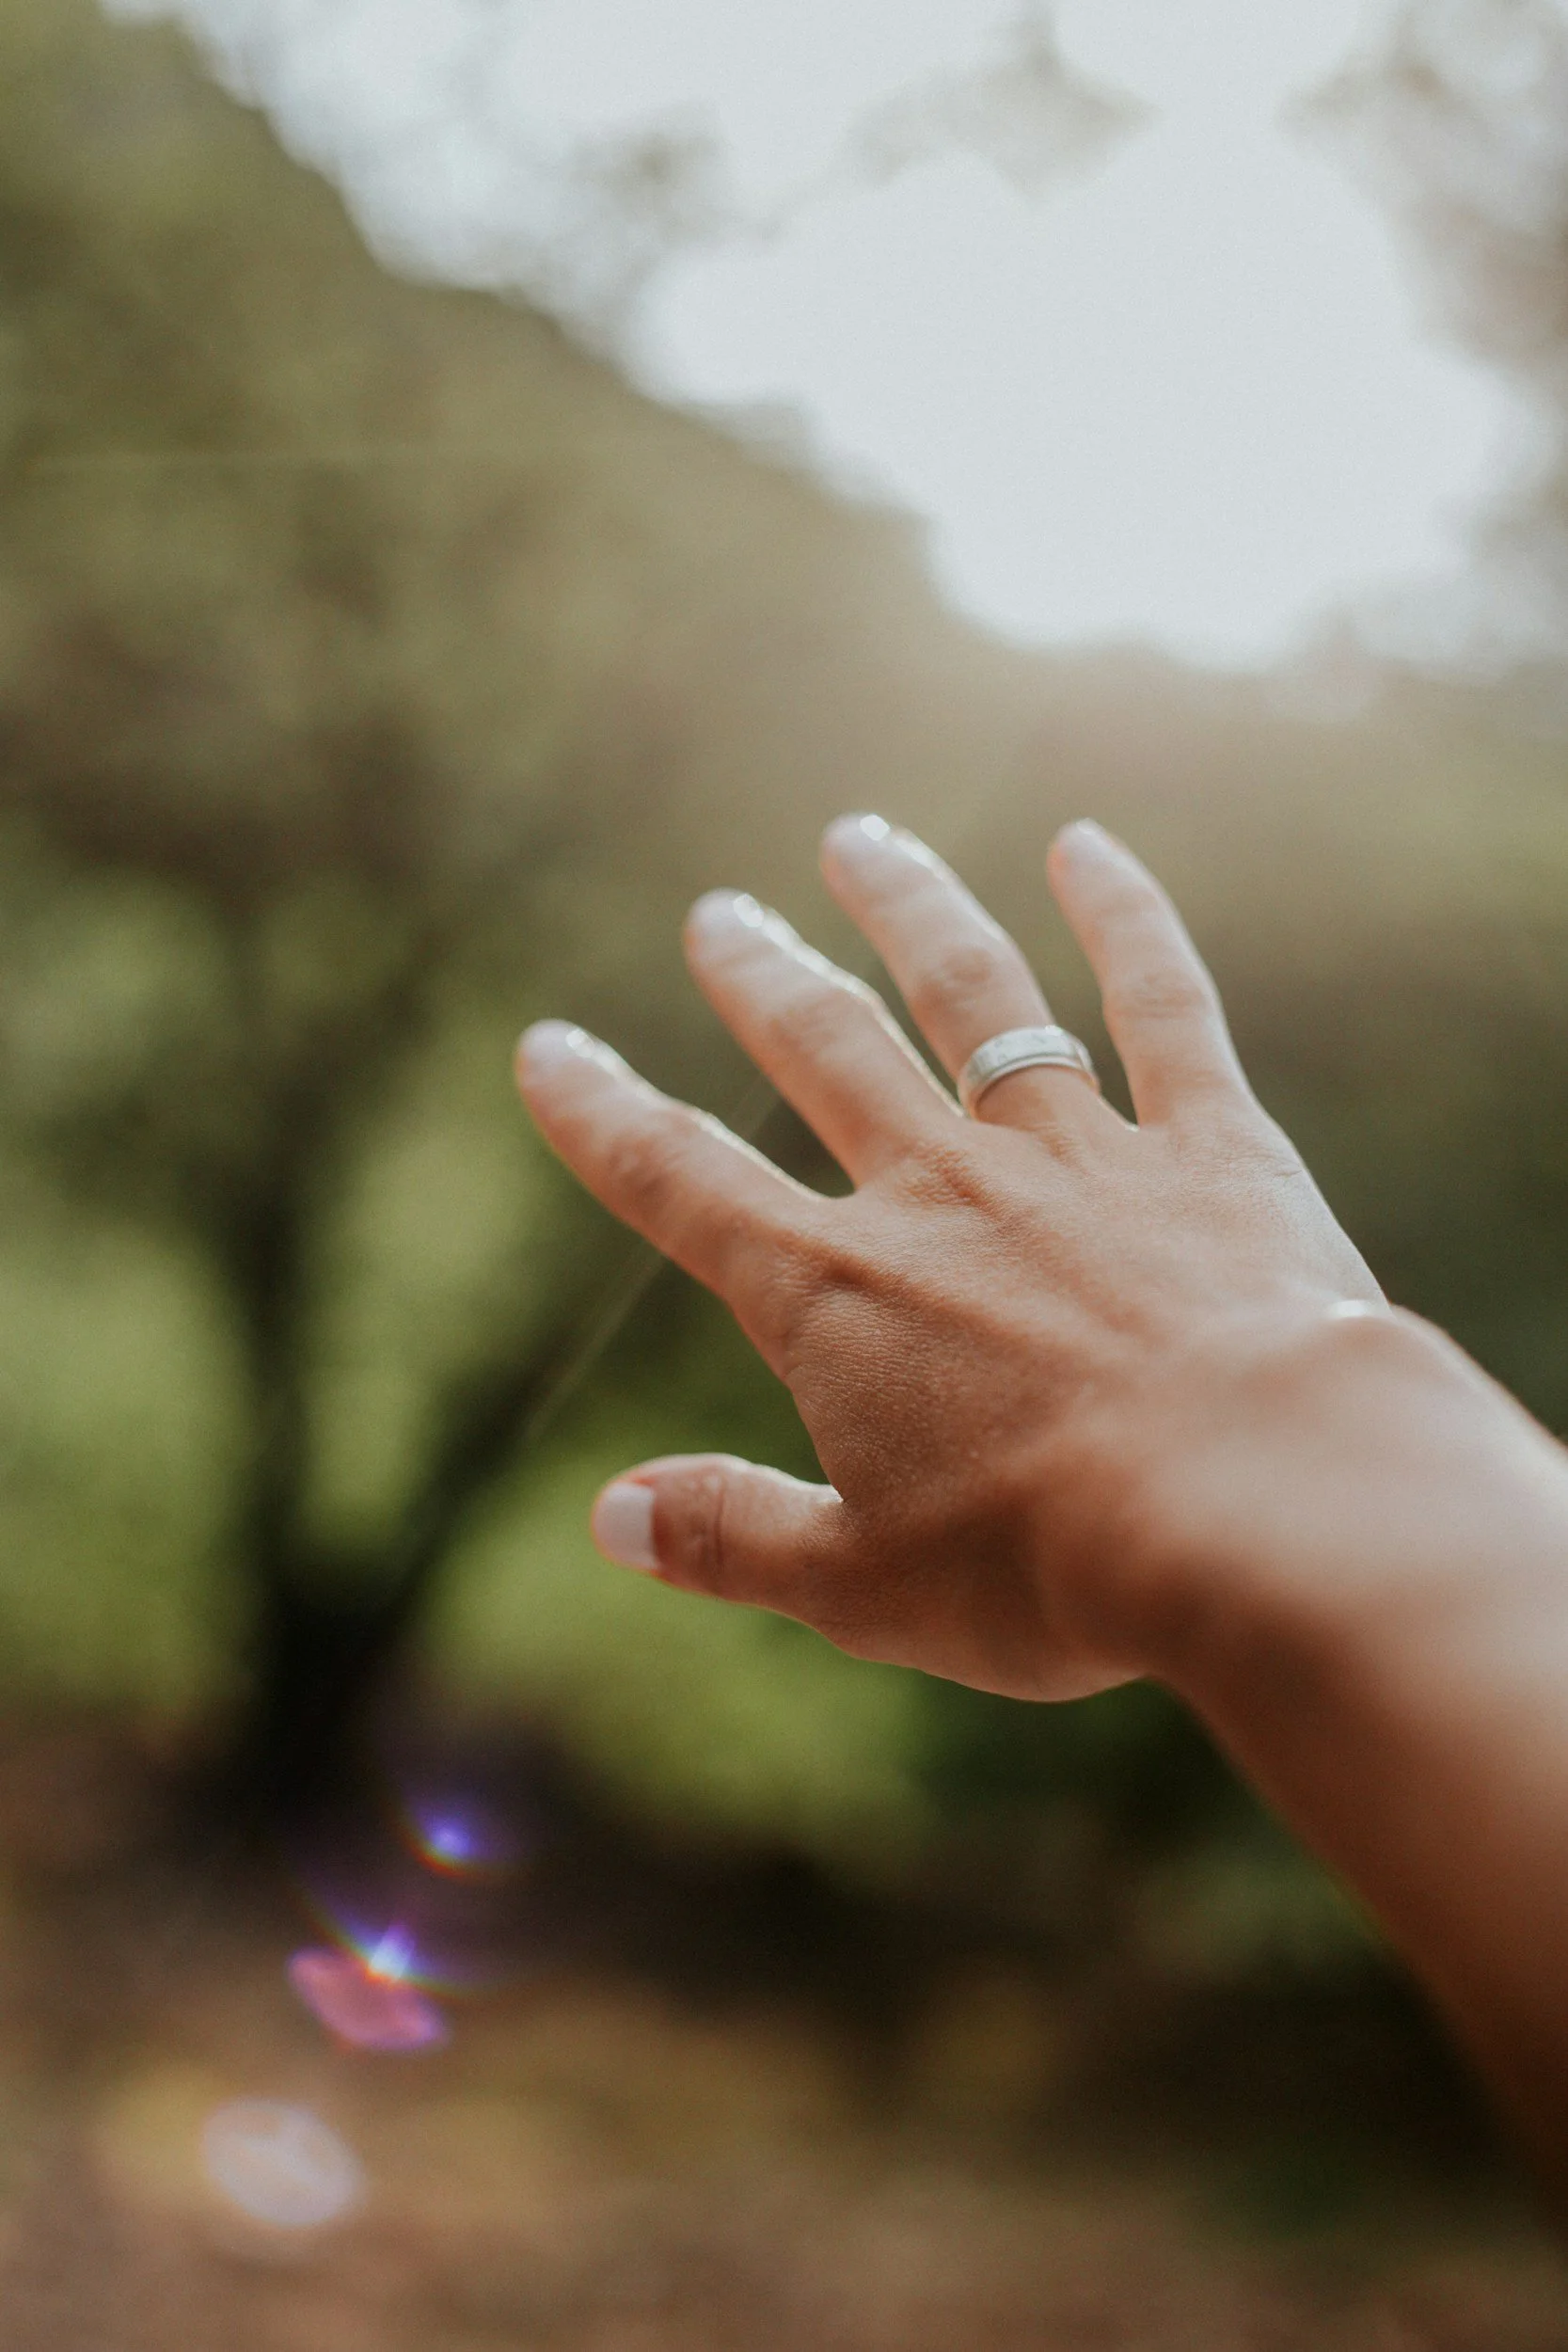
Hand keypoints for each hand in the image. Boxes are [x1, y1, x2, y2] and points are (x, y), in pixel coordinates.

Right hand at [515, 816, 1380, 1701]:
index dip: (602, 1114)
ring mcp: (1077, 1153)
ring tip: (860, 839)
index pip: (681, 1181)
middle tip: (717, 914)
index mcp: (835, 1296)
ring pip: (973, 996)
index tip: (547, 1049)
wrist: (1257, 1507)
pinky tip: (1088, 846)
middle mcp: (941, 1193)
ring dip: (908, 910)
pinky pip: (1160, 1005)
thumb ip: (728, 1535)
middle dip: (761, 978)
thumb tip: (609, 1515)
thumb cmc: (1052, 1566)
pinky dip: (1125, 918)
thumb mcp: (861, 1587)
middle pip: (826, 1052)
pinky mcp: (1210, 1147)